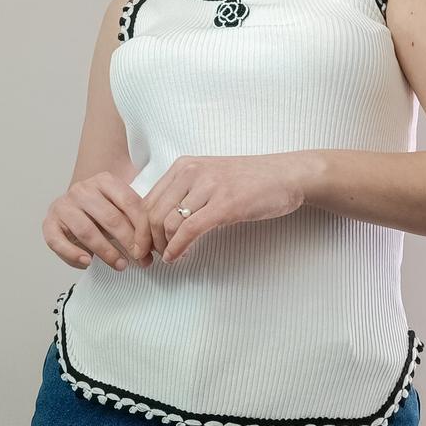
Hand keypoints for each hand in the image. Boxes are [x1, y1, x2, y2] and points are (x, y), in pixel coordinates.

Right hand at [42, 171, 152, 270]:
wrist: (78, 202)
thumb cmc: (105, 207)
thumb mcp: (122, 205)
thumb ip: (138, 218)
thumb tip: (155, 246)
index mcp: (105, 180)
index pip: (130, 203)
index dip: (142, 228)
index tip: (150, 248)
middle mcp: (82, 189)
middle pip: (110, 218)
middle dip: (128, 242)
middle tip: (140, 259)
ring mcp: (64, 205)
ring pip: (87, 231)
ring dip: (106, 251)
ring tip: (121, 265)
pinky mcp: (49, 222)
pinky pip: (57, 241)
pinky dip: (72, 254)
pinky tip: (87, 262)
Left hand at [132, 153, 307, 263]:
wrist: (287, 176)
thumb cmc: (250, 181)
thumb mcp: (210, 179)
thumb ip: (185, 194)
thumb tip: (158, 223)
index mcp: (184, 166)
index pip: (146, 201)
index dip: (139, 229)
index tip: (142, 248)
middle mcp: (191, 172)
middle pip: (151, 214)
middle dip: (146, 242)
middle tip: (150, 259)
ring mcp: (209, 187)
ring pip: (167, 222)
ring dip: (163, 247)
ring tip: (170, 257)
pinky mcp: (225, 204)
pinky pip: (190, 229)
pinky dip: (178, 248)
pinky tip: (177, 258)